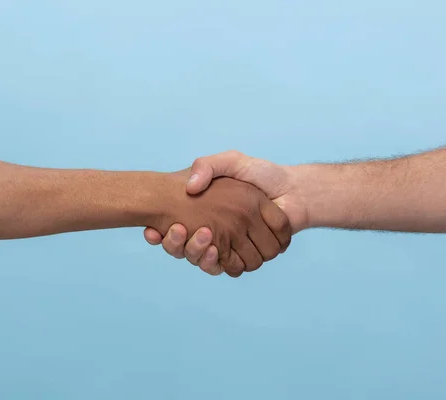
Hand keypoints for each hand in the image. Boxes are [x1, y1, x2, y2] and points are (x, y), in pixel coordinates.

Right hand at [147, 169, 291, 276]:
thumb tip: (189, 187)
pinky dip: (211, 262)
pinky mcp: (244, 256)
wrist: (294, 191)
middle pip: (181, 248)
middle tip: (174, 228)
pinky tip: (211, 248)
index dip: (161, 233)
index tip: (151, 229)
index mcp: (207, 213)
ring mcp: (228, 245)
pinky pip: (222, 268)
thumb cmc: (263, 175)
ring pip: (198, 260)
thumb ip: (207, 166)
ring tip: (197, 234)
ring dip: (191, 251)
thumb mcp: (231, 162)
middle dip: (173, 243)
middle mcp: (214, 231)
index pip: (173, 229)